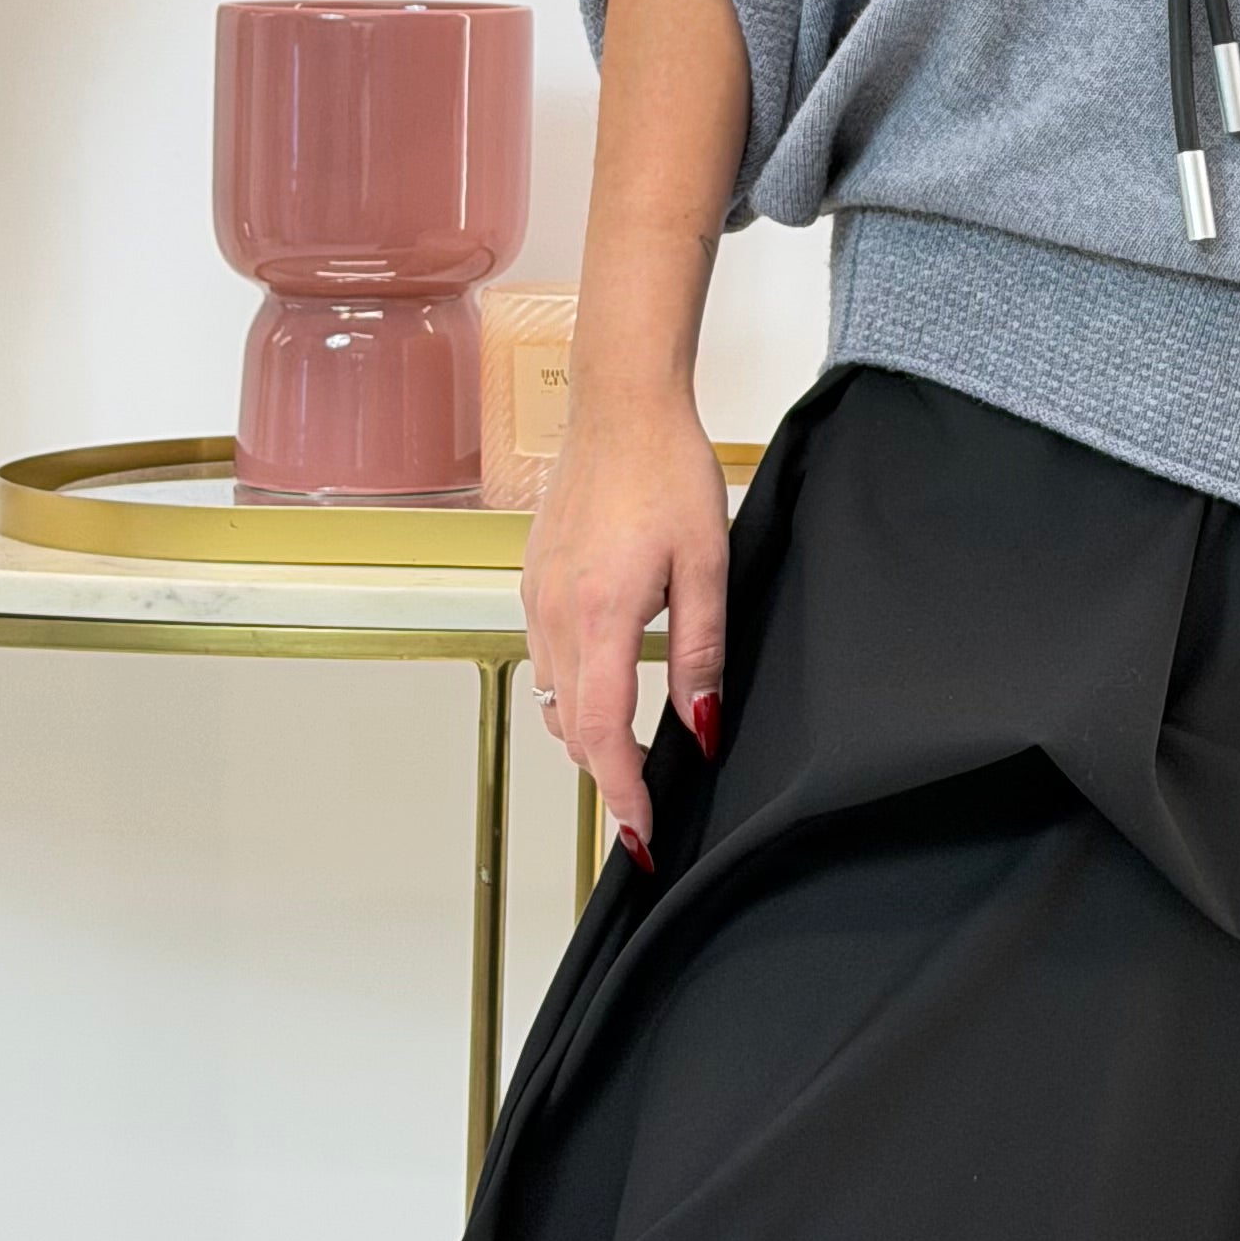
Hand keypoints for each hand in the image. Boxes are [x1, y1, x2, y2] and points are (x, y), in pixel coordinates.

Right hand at [521, 381, 730, 863]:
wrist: (620, 406)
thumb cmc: (666, 470)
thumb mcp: (707, 565)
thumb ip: (702, 653)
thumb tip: (704, 726)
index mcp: (600, 617)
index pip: (604, 735)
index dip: (622, 795)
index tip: (640, 834)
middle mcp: (554, 615)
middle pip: (573, 728)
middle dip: (609, 772)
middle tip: (647, 802)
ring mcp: (536, 598)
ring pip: (554, 697)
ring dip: (590, 731)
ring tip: (633, 750)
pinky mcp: (532, 581)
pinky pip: (546, 658)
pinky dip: (575, 687)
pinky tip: (610, 677)